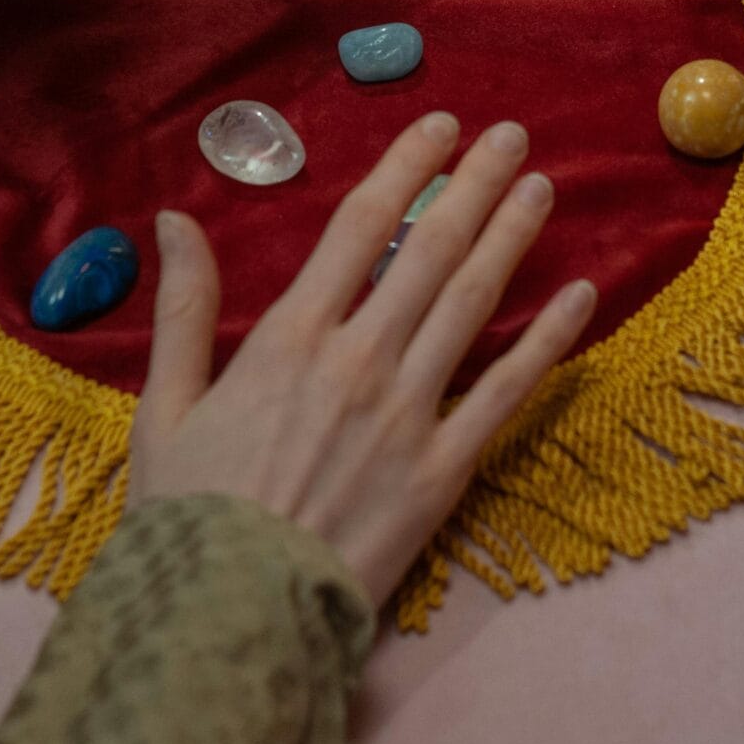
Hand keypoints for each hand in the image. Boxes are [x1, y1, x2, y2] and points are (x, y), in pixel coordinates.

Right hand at [128, 113, 596, 604]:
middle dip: (475, 185)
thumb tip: (175, 217)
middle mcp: (358, 359)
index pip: (361, 227)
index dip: (406, 168)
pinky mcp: (443, 471)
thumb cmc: (188, 514)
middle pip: (430, 250)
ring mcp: (408, 413)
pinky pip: (506, 393)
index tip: (440, 127)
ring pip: (473, 305)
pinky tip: (580, 295)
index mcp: (289, 337)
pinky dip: (548, 340)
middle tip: (512, 135)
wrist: (228, 616)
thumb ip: (183, 307)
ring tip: (542, 188)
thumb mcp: (164, 404)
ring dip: (512, 239)